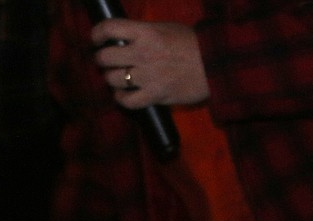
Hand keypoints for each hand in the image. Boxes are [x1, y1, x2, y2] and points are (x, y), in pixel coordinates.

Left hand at [92, 19, 208, 107]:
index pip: (108, 29)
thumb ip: (144, 32)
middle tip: (106, 61)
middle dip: (101, 59)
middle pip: (105, 57)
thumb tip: (124, 38)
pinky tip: (123, 95)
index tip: (96, 39)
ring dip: (112, 78)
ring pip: (114, 79)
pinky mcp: (156, 96)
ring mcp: (149, 77)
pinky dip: (122, 98)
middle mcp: (143, 54)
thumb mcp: (166, 28)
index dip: (96, 34)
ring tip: (118, 78)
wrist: (216, 66)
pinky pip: (128, 101)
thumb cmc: (194, 45)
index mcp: (145, 33)